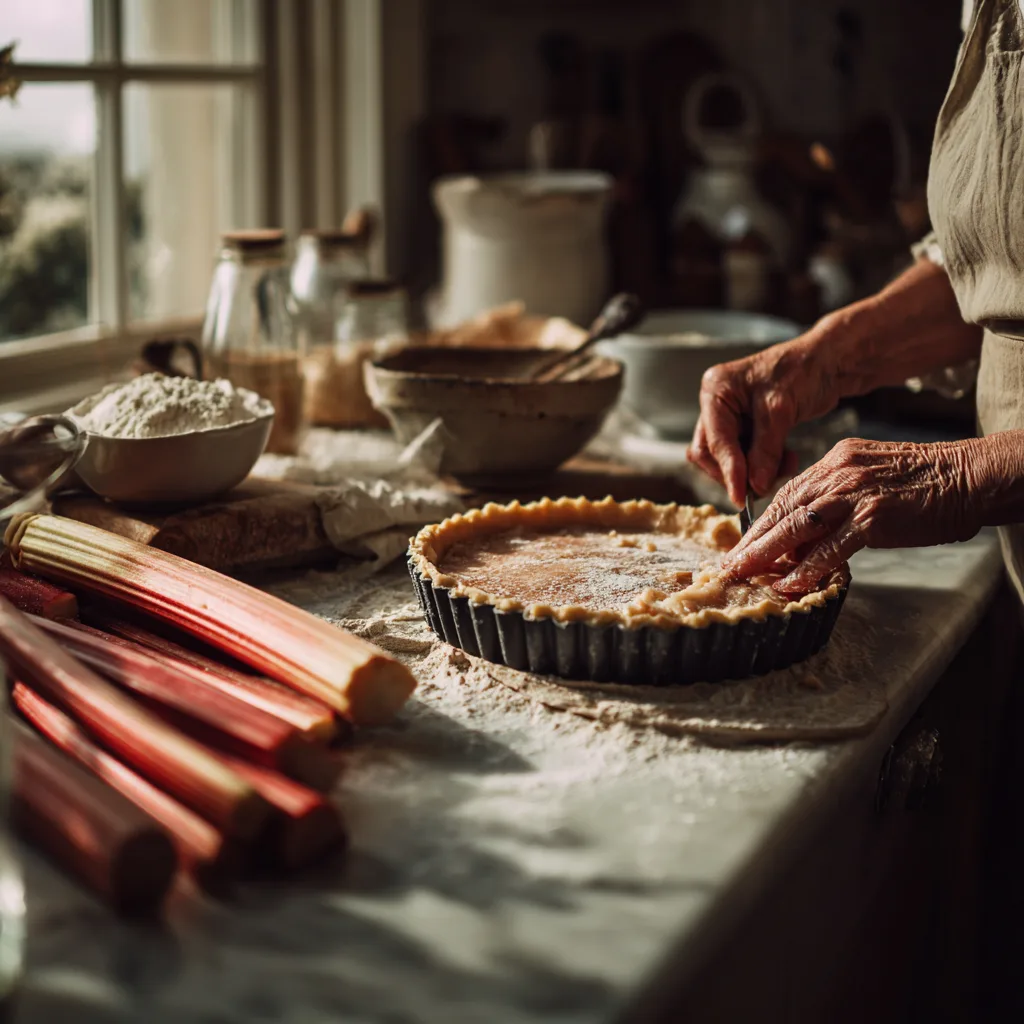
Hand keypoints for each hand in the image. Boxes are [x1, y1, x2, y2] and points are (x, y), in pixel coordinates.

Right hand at [686, 331, 840, 506]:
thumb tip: (754, 486)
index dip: (728, 471)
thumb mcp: (781, 411)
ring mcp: (731, 417)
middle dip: (737, 472)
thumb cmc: (804, 370)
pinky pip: (747, 456)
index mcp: (716, 391)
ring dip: (754, 471)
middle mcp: (717, 405)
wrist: (829, 361)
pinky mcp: (747, 428)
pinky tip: (788, 460)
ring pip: (729, 459)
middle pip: (711, 453)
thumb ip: (765, 450)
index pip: (715, 441)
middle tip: (763, 486)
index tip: (740, 498)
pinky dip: (765, 465)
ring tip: (785, 467)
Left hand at [720, 438, 979, 592]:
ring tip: (745, 575)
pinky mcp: (872, 518)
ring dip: (767, 555)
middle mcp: (837, 474)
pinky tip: (789, 583)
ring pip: (796, 527)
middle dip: (753, 541)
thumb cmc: (925, 481)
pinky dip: (807, 568)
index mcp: (834, 462)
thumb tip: (809, 531)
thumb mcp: (870, 475)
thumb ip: (837, 497)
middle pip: (782, 510)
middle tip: (730, 565)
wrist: (969, 476)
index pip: (786, 495)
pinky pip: (830, 548)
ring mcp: (853, 495)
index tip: (743, 544)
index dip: (761, 522)